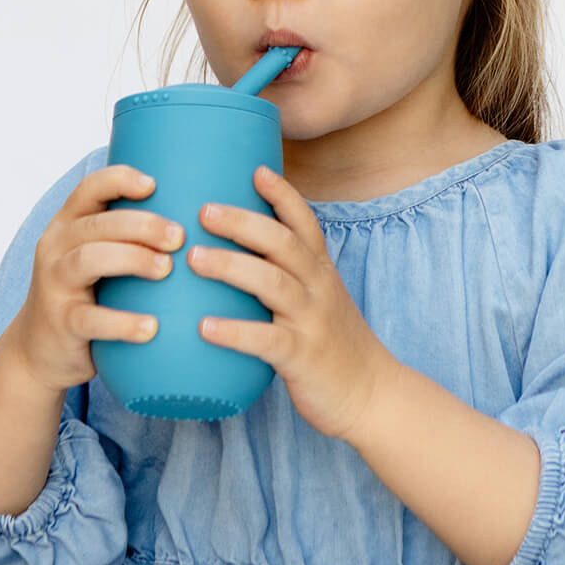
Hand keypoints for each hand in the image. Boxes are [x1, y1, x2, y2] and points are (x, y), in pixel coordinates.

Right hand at [7, 164, 184, 391]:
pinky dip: (122, 322)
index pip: (89, 188)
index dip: (120, 179)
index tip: (154, 184)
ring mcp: (54, 284)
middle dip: (142, 225)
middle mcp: (56, 246)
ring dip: (133, 259)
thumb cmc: (88, 294)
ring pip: (89, 259)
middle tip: (179, 237)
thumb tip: (201, 212)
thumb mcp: (98, 256)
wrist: (42, 352)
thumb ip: (130, 235)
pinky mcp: (60, 322)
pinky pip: (90, 318)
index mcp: (69, 223)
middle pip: (98, 223)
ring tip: (167, 269)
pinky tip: (152, 327)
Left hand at [191, 164, 398, 441]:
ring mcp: (312, 321)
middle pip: (282, 243)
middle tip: (203, 210)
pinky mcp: (302, 357)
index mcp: (320, 271)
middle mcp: (318, 288)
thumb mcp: (319, 298)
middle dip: (243, 222)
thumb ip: (287, 274)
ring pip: (272, 283)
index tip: (256, 169)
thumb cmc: (333, 344)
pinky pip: (267, 340)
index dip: (282, 194)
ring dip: (231, 267)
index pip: (304, 222)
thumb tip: (234, 252)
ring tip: (192, 258)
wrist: (372, 395)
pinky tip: (203, 328)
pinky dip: (235, 332)